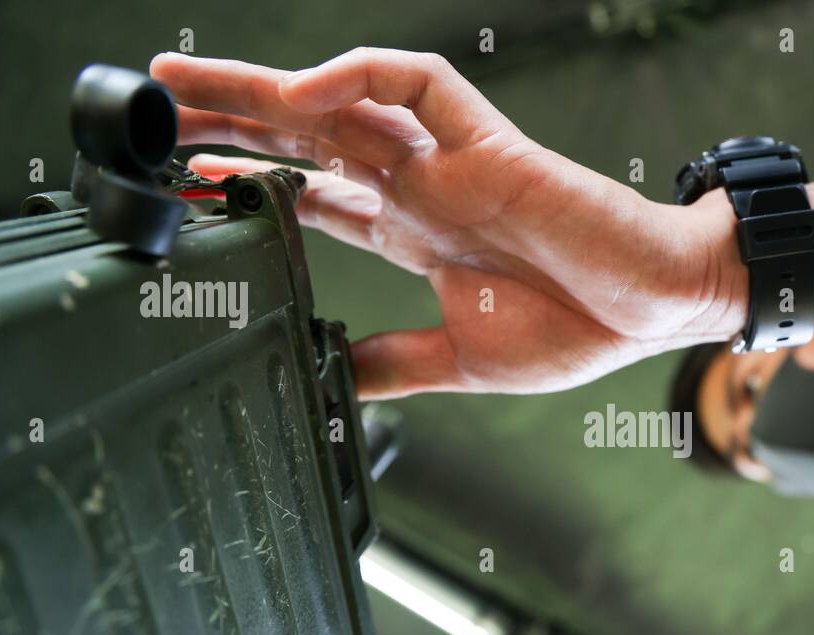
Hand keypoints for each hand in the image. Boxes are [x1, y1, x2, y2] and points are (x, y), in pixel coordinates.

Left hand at [149, 48, 744, 396]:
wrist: (653, 309)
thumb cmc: (579, 330)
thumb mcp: (460, 361)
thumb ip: (391, 360)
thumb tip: (327, 375)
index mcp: (418, 236)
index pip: (317, 197)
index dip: (255, 188)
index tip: (195, 190)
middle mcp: (424, 190)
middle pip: (310, 140)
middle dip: (234, 124)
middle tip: (159, 111)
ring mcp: (451, 162)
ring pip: (343, 99)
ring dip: (263, 90)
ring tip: (187, 82)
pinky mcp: (486, 143)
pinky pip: (415, 83)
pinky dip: (356, 81)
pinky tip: (302, 102)